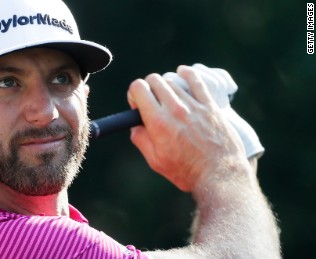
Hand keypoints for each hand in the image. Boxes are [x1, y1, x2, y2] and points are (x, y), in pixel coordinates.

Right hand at [127, 65, 246, 191]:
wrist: (219, 175)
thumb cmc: (186, 171)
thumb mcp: (155, 161)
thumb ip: (141, 140)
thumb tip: (136, 125)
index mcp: (157, 122)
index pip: (138, 88)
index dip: (134, 94)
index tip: (138, 104)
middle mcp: (175, 109)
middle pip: (154, 80)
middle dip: (148, 88)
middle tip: (152, 102)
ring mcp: (194, 105)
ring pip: (173, 80)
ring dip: (166, 87)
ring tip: (169, 99)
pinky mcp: (210, 106)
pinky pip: (197, 80)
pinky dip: (187, 73)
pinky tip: (182, 73)